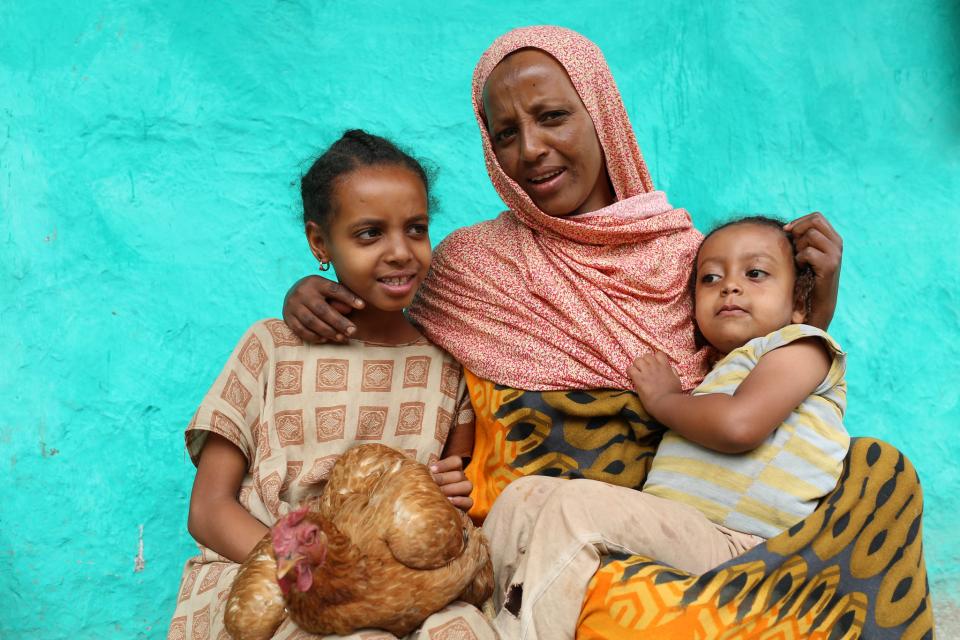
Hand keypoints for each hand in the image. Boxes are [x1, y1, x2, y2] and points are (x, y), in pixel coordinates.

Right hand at [282, 275, 364, 343]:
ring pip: (311, 321)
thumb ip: (341, 298)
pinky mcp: (287, 317)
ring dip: (328, 332)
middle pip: (322, 310)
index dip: (348, 297)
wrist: (292, 293)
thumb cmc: (319, 293)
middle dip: (339, 322)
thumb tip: (354, 308)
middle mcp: (302, 292)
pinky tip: (325, 339)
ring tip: (342, 338)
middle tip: (353, 331)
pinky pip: (301, 330)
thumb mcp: (329, 290)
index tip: (362, 306)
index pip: (334, 289)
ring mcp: (293, 305)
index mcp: (316, 282)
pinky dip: (314, 336)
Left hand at [430, 456, 472, 511]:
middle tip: (432, 483)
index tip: (432, 469)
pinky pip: (469, 501)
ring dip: (452, 489)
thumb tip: (425, 461)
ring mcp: (465, 491)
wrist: (431, 509)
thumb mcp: (426, 478)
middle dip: (443, 479)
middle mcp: (461, 479)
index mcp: (453, 469)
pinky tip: (449, 501)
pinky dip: (460, 501)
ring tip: (440, 493)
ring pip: (467, 486)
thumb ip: (426, 470)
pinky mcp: (467, 505)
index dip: (445, 464)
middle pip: (459, 474)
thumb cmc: (427, 488)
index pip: (456, 461)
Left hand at [627, 352, 682, 415]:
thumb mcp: (677, 381)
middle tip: (644, 370)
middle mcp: (655, 366)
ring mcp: (646, 371)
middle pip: (646, 356)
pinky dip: (629, 372)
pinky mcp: (638, 378)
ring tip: (637, 372)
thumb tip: (670, 368)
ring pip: (637, 360)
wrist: (665, 402)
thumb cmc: (673, 394)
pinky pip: (630, 369)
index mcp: (665, 367)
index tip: (654, 364)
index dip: (655, 358)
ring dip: (636, 365)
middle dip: (645, 361)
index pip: (659, 354)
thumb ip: (673, 372)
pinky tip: (632, 377)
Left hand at [784, 212, 841, 329]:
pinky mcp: (830, 265)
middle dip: (798, 230)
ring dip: (799, 247)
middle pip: (815, 221)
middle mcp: (837, 243)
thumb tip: (787, 227)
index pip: (817, 217)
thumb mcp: (806, 253)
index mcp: (833, 238)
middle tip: (794, 245)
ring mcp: (835, 254)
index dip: (799, 221)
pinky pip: (808, 252)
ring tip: (801, 260)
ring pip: (810, 235)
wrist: (817, 303)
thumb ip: (802, 239)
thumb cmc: (806, 277)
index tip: (787, 231)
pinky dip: (800, 259)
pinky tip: (803, 268)